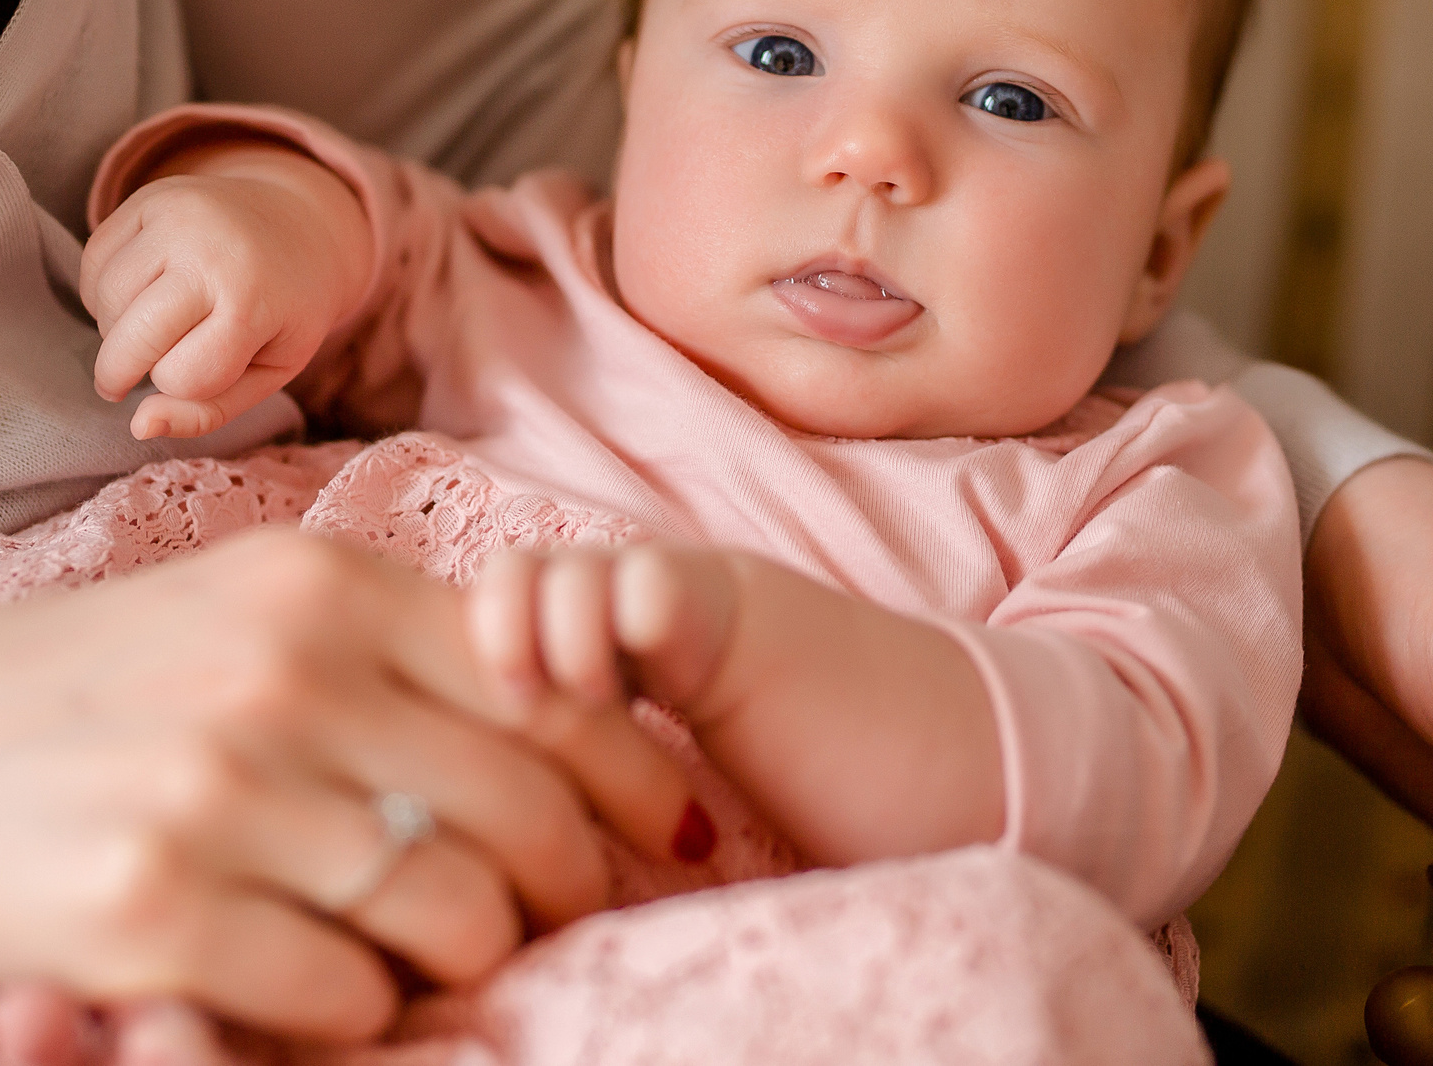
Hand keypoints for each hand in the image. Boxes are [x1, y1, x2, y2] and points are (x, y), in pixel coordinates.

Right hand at [0, 529, 703, 1040]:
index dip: (634, 768)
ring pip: (452, 912)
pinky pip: (343, 993)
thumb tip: (585, 709)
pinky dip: (364, 1010)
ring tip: (446, 958)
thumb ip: (408, 649)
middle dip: (572, 883)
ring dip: (471, 957)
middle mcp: (285, 677)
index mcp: (326, 587)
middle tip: (562, 916)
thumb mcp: (259, 616)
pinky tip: (335, 987)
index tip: (674, 823)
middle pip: (525, 809)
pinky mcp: (152, 910)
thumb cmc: (112, 692)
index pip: (553, 681)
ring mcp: (218, 793)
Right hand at [79, 141, 373, 438]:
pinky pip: (92, 264)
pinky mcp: (149, 196)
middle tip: (133, 376)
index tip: (207, 369)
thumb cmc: (284, 311)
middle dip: (123, 373)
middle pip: (130, 342)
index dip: (187, 385)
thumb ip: (209, 412)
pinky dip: (102, 292)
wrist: (298, 224)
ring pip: (104, 303)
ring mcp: (177, 217)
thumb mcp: (270, 371)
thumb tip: (139, 427)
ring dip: (114, 330)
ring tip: (150, 328)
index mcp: (253, 302)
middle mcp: (211, 252)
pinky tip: (138, 295)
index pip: (181, 378)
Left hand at [464, 544, 1002, 866]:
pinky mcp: (737, 602)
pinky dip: (609, 633)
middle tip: (522, 715)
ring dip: (539, 638)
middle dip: (487, 643)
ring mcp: (687, 595)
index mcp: (623, 652)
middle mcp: (642, 609)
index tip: (499, 749)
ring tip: (580, 704)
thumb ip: (607, 789)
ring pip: (551, 573)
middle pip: (503, 580)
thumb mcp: (684, 810)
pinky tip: (630, 698)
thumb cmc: (833, 812)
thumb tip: (497, 859)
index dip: (473, 670)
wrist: (959, 776)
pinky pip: (639, 586)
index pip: (499, 621)